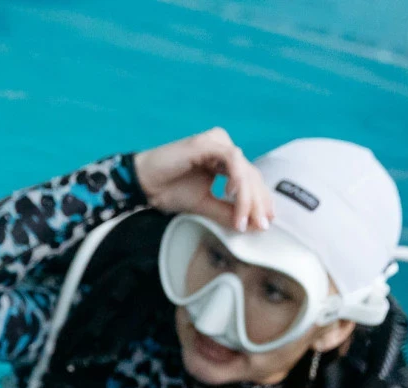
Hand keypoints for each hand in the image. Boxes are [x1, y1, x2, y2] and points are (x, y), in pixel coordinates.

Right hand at [133, 127, 272, 232]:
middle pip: (252, 174)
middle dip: (257, 203)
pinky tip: (231, 195)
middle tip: (260, 226)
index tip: (264, 224)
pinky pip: (231, 160)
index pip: (251, 179)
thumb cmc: (169, 190)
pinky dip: (236, 179)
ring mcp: (217, 142)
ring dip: (247, 197)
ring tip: (242, 220)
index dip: (260, 202)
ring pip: (244, 169)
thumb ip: (226, 211)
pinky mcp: (208, 143)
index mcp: (225, 159)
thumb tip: (251, 225)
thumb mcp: (203, 205)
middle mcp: (224, 147)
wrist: (143, 183)